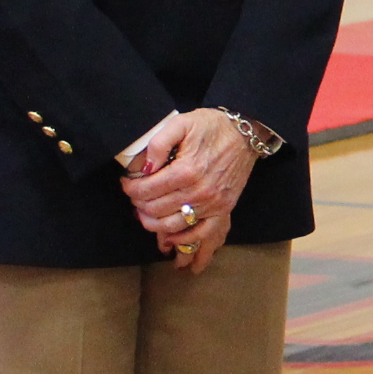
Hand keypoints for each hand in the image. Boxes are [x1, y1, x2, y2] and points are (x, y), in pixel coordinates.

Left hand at [120, 108, 258, 271]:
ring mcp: (213, 205)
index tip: (127, 183)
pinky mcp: (223, 210)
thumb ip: (158, 143)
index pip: (147, 190)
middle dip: (139, 206)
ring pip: (174, 228)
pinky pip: (205, 237)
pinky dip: (188, 247)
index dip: (131, 188)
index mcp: (186, 171)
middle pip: (156, 211)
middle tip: (135, 199)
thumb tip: (143, 168)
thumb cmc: (212, 126)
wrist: (245, 133)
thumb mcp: (181, 123)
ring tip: (146, 219)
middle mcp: (199, 192)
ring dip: (154, 228)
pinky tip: (174, 249)